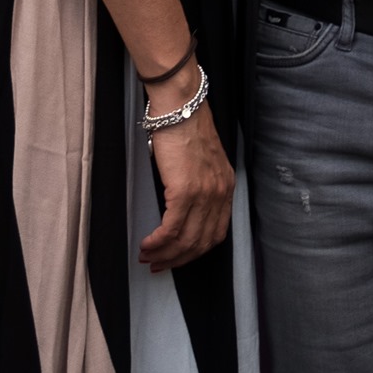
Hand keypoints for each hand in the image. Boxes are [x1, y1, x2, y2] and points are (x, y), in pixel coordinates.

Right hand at [137, 98, 234, 272]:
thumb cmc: (186, 128)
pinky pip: (172, 228)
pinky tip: (147, 244)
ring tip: (147, 257)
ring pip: (186, 240)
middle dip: (179, 260)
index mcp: (226, 188)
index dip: (195, 251)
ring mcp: (204, 194)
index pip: (216, 233)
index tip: (178, 258)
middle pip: (202, 242)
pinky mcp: (185, 191)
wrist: (181, 107)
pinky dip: (158, 241)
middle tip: (159, 265)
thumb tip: (181, 207)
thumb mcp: (203, 161)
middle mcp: (220, 194)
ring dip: (165, 254)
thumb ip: (200, 185)